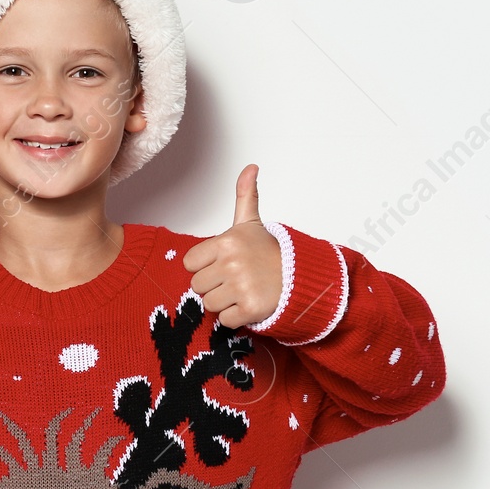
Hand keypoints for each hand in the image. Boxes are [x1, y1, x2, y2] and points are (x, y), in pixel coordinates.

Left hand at [181, 164, 281, 328]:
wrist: (299, 276)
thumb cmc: (269, 251)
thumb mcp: (252, 222)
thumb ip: (245, 195)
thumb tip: (250, 167)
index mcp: (226, 242)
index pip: (190, 263)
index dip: (203, 266)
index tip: (221, 263)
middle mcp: (232, 264)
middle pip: (197, 286)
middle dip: (213, 285)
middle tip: (234, 278)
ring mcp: (242, 287)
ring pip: (210, 304)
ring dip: (224, 302)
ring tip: (242, 290)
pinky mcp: (251, 309)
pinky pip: (225, 320)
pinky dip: (235, 317)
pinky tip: (248, 303)